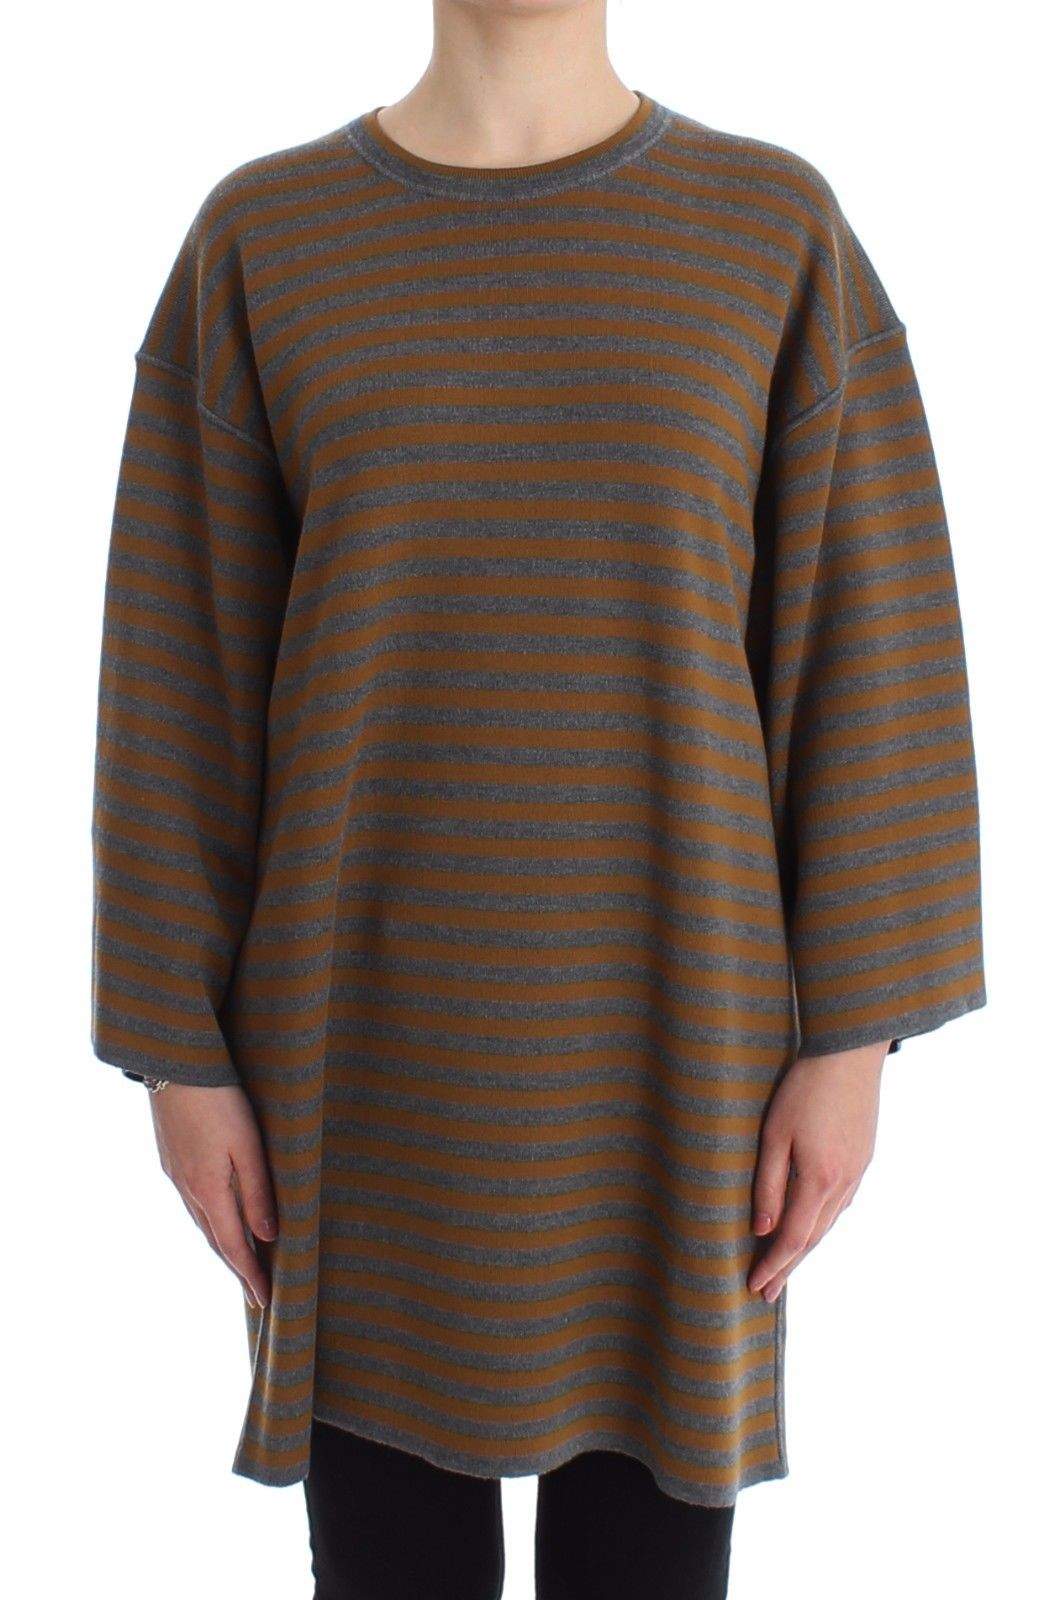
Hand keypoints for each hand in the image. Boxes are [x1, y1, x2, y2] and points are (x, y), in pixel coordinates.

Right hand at [149, 1084, 277, 1309]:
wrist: (175, 1066)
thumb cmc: (219, 1100)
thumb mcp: (248, 1144)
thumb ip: (258, 1191)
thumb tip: (268, 1236)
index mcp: (208, 1190)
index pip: (234, 1246)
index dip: (250, 1274)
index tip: (265, 1300)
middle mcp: (187, 1189)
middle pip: (216, 1241)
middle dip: (237, 1268)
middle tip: (256, 1294)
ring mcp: (175, 1175)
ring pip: (202, 1223)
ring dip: (222, 1247)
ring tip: (241, 1264)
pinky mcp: (171, 1160)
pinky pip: (193, 1204)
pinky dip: (210, 1222)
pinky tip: (218, 1220)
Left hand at [747, 1042, 886, 1301]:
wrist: (849, 1054)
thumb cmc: (805, 1088)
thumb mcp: (775, 1135)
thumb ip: (769, 1185)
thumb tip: (762, 1230)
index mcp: (820, 1180)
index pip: (794, 1238)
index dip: (774, 1265)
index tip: (755, 1286)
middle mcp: (844, 1184)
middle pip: (814, 1238)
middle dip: (789, 1267)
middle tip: (768, 1293)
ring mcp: (858, 1172)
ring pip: (829, 1223)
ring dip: (806, 1248)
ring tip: (785, 1266)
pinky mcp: (863, 1158)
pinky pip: (841, 1204)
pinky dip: (821, 1223)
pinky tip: (811, 1225)